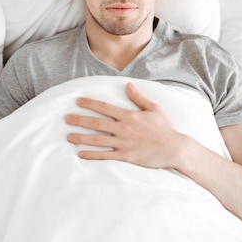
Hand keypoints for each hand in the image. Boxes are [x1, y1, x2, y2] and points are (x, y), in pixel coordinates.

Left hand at [65, 82, 184, 168]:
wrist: (175, 148)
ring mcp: (124, 143)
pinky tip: (80, 154)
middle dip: (79, 120)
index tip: (77, 101)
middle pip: (96, 123)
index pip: (105, 108)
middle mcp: (124, 128)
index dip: (90, 104)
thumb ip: (138, 97)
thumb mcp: (154, 108)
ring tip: (68, 136)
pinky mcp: (126, 156)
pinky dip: (92, 155)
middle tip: (66, 118)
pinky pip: (105, 155)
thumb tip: (127, 85)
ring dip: (81, 138)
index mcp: (129, 115)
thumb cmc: (165, 128)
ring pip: (97, 140)